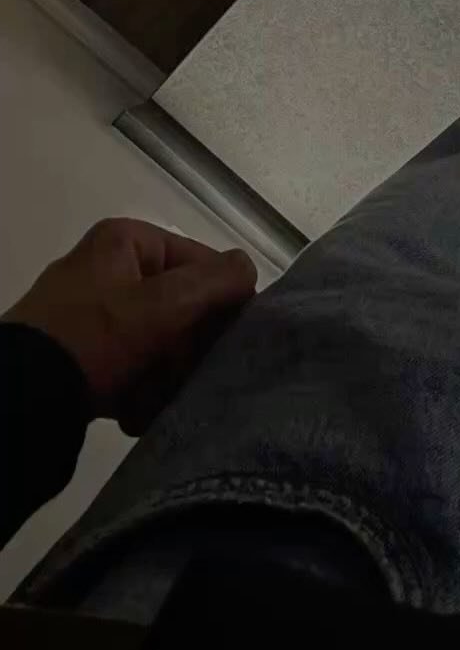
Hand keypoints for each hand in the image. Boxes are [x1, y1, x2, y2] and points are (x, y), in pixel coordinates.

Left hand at [2, 219, 256, 434]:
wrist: (20, 400)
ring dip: (168, 375)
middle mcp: (110, 268)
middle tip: (184, 375)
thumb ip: (218, 281)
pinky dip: (140, 387)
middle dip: (187, 349)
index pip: (204, 263)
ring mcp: (94, 311)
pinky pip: (134, 362)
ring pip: (161, 340)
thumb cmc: (95, 340)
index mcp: (127, 241)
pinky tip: (136, 408)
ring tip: (156, 398)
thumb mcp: (165, 305)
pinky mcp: (83, 349)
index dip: (222, 302)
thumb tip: (248, 270)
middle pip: (183, 306)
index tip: (223, 341)